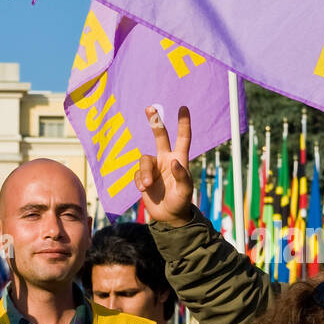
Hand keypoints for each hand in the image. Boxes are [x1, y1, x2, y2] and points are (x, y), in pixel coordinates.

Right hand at [135, 105, 193, 226]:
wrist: (168, 216)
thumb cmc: (181, 202)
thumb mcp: (185, 191)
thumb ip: (181, 176)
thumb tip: (173, 162)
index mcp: (179, 159)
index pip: (183, 138)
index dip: (183, 123)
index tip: (183, 108)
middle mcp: (166, 160)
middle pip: (160, 136)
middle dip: (155, 122)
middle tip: (150, 108)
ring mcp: (154, 168)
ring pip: (144, 160)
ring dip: (144, 172)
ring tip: (146, 186)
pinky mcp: (143, 177)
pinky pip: (137, 173)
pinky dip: (139, 181)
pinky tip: (143, 190)